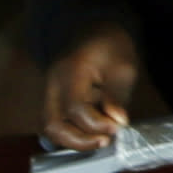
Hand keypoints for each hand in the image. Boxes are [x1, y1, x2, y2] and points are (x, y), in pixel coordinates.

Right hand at [37, 26, 142, 151]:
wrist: (94, 31)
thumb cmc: (111, 47)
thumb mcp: (123, 66)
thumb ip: (118, 94)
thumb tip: (118, 120)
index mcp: (72, 71)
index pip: (75, 107)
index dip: (96, 123)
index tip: (117, 126)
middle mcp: (54, 83)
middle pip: (53, 123)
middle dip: (80, 140)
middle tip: (106, 140)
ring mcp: (49, 91)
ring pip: (50, 127)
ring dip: (74, 140)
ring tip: (99, 139)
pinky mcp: (52, 98)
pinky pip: (55, 122)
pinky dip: (70, 134)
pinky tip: (91, 134)